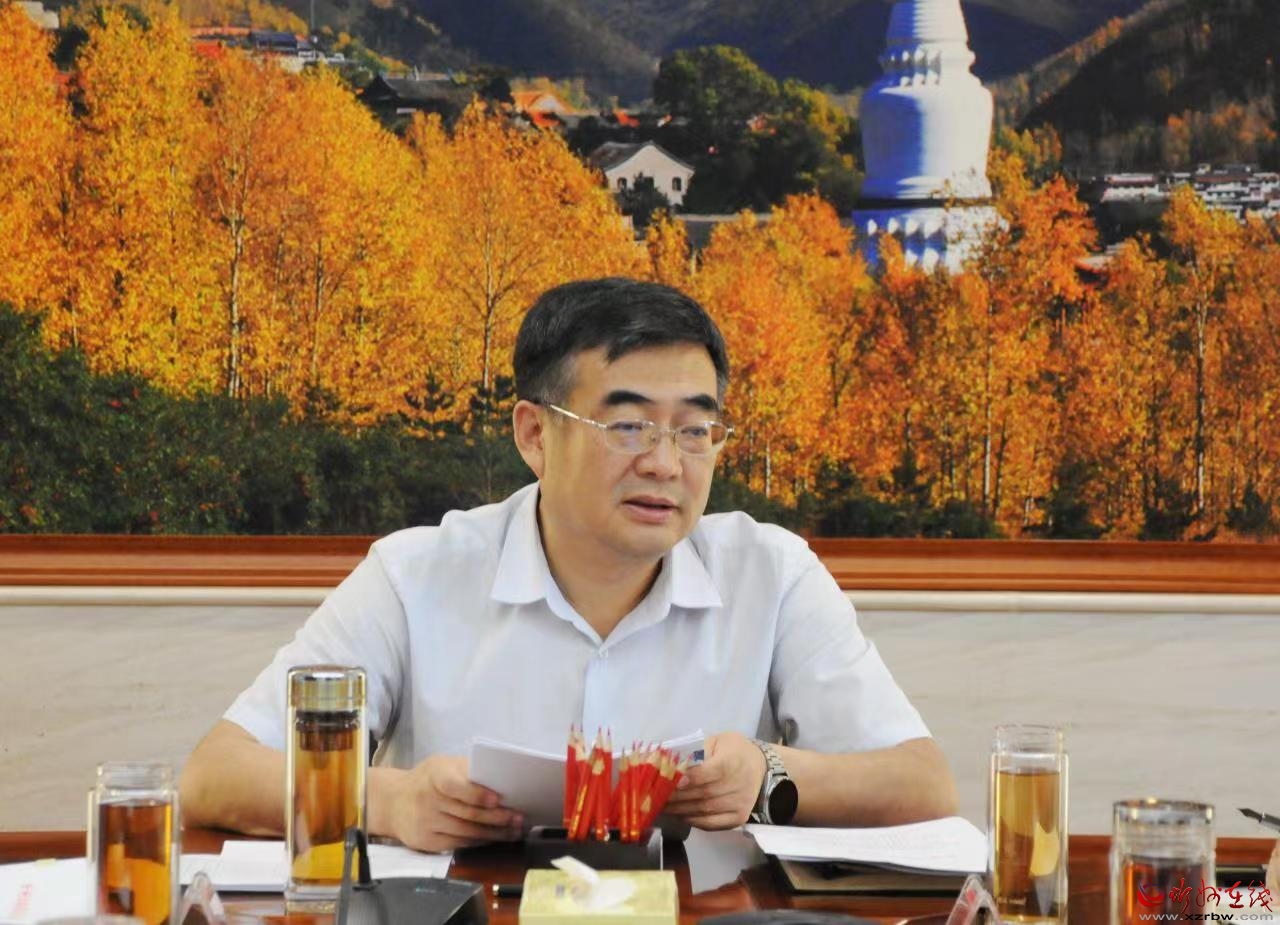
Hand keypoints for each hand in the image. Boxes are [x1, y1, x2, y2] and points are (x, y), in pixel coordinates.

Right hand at [384, 755, 522, 851]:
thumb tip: (500, 779)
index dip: (478, 794)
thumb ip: (467, 771)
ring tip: (513, 830)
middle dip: (497, 818)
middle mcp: (428, 801)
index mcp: (435, 776)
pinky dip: (480, 842)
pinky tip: (493, 838)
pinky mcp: (427, 842)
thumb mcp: (443, 765)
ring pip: (467, 832)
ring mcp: (427, 824)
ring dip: (494, 833)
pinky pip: (459, 844)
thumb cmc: (428, 780)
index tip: (498, 799)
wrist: (394, 802)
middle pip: (468, 813)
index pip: (457, 787)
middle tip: (518, 818)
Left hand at [663, 732, 765, 828]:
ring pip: (704, 810)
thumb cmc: (733, 751)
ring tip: (661, 806)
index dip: (689, 778)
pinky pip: (712, 824)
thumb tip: (669, 760)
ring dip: (680, 810)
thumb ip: (696, 750)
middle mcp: (738, 785)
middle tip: (655, 796)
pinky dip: (694, 821)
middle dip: (676, 796)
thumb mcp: (717, 741)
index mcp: (732, 761)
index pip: (708, 773)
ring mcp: (739, 804)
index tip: (670, 781)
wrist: (761, 769)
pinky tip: (680, 815)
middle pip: (702, 794)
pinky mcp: (738, 818)